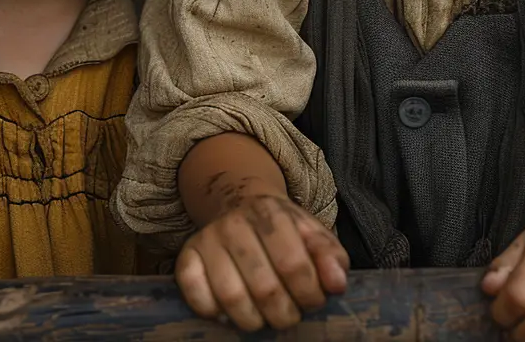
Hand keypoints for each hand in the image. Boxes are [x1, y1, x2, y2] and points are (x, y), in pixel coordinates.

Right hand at [176, 193, 348, 331]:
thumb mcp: (312, 232)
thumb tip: (337, 284)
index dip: (309, 294)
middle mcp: (235, 223)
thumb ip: (330, 256)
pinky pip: (196, 296)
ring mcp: (208, 239)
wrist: (239, 203)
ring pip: (231, 297)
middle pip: (263, 287)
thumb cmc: (282, 229)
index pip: (294, 264)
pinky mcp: (187, 256)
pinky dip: (214, 314)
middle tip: (289, 316)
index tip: (314, 302)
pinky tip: (230, 312)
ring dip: (253, 321)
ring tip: (264, 318)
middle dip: (284, 314)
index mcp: (271, 212)